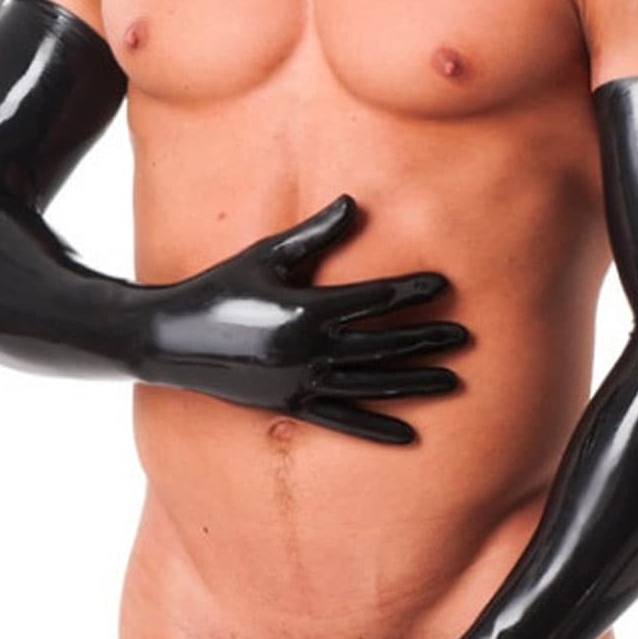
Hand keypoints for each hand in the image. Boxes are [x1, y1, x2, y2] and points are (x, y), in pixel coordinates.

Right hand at [135, 195, 469, 442]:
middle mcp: (310, 350)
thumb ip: (314, 235)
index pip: (374, 299)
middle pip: (383, 345)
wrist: (172, 338)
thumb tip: (353, 202)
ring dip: (414, 384)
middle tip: (465, 337)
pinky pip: (341, 421)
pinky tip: (409, 435)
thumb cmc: (221, 287)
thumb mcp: (264, 256)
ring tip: (452, 382)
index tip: (445, 285)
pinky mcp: (291, 407)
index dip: (411, 291)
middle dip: (427, 339)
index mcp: (306, 309)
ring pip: (371, 386)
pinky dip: (376, 429)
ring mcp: (302, 383)